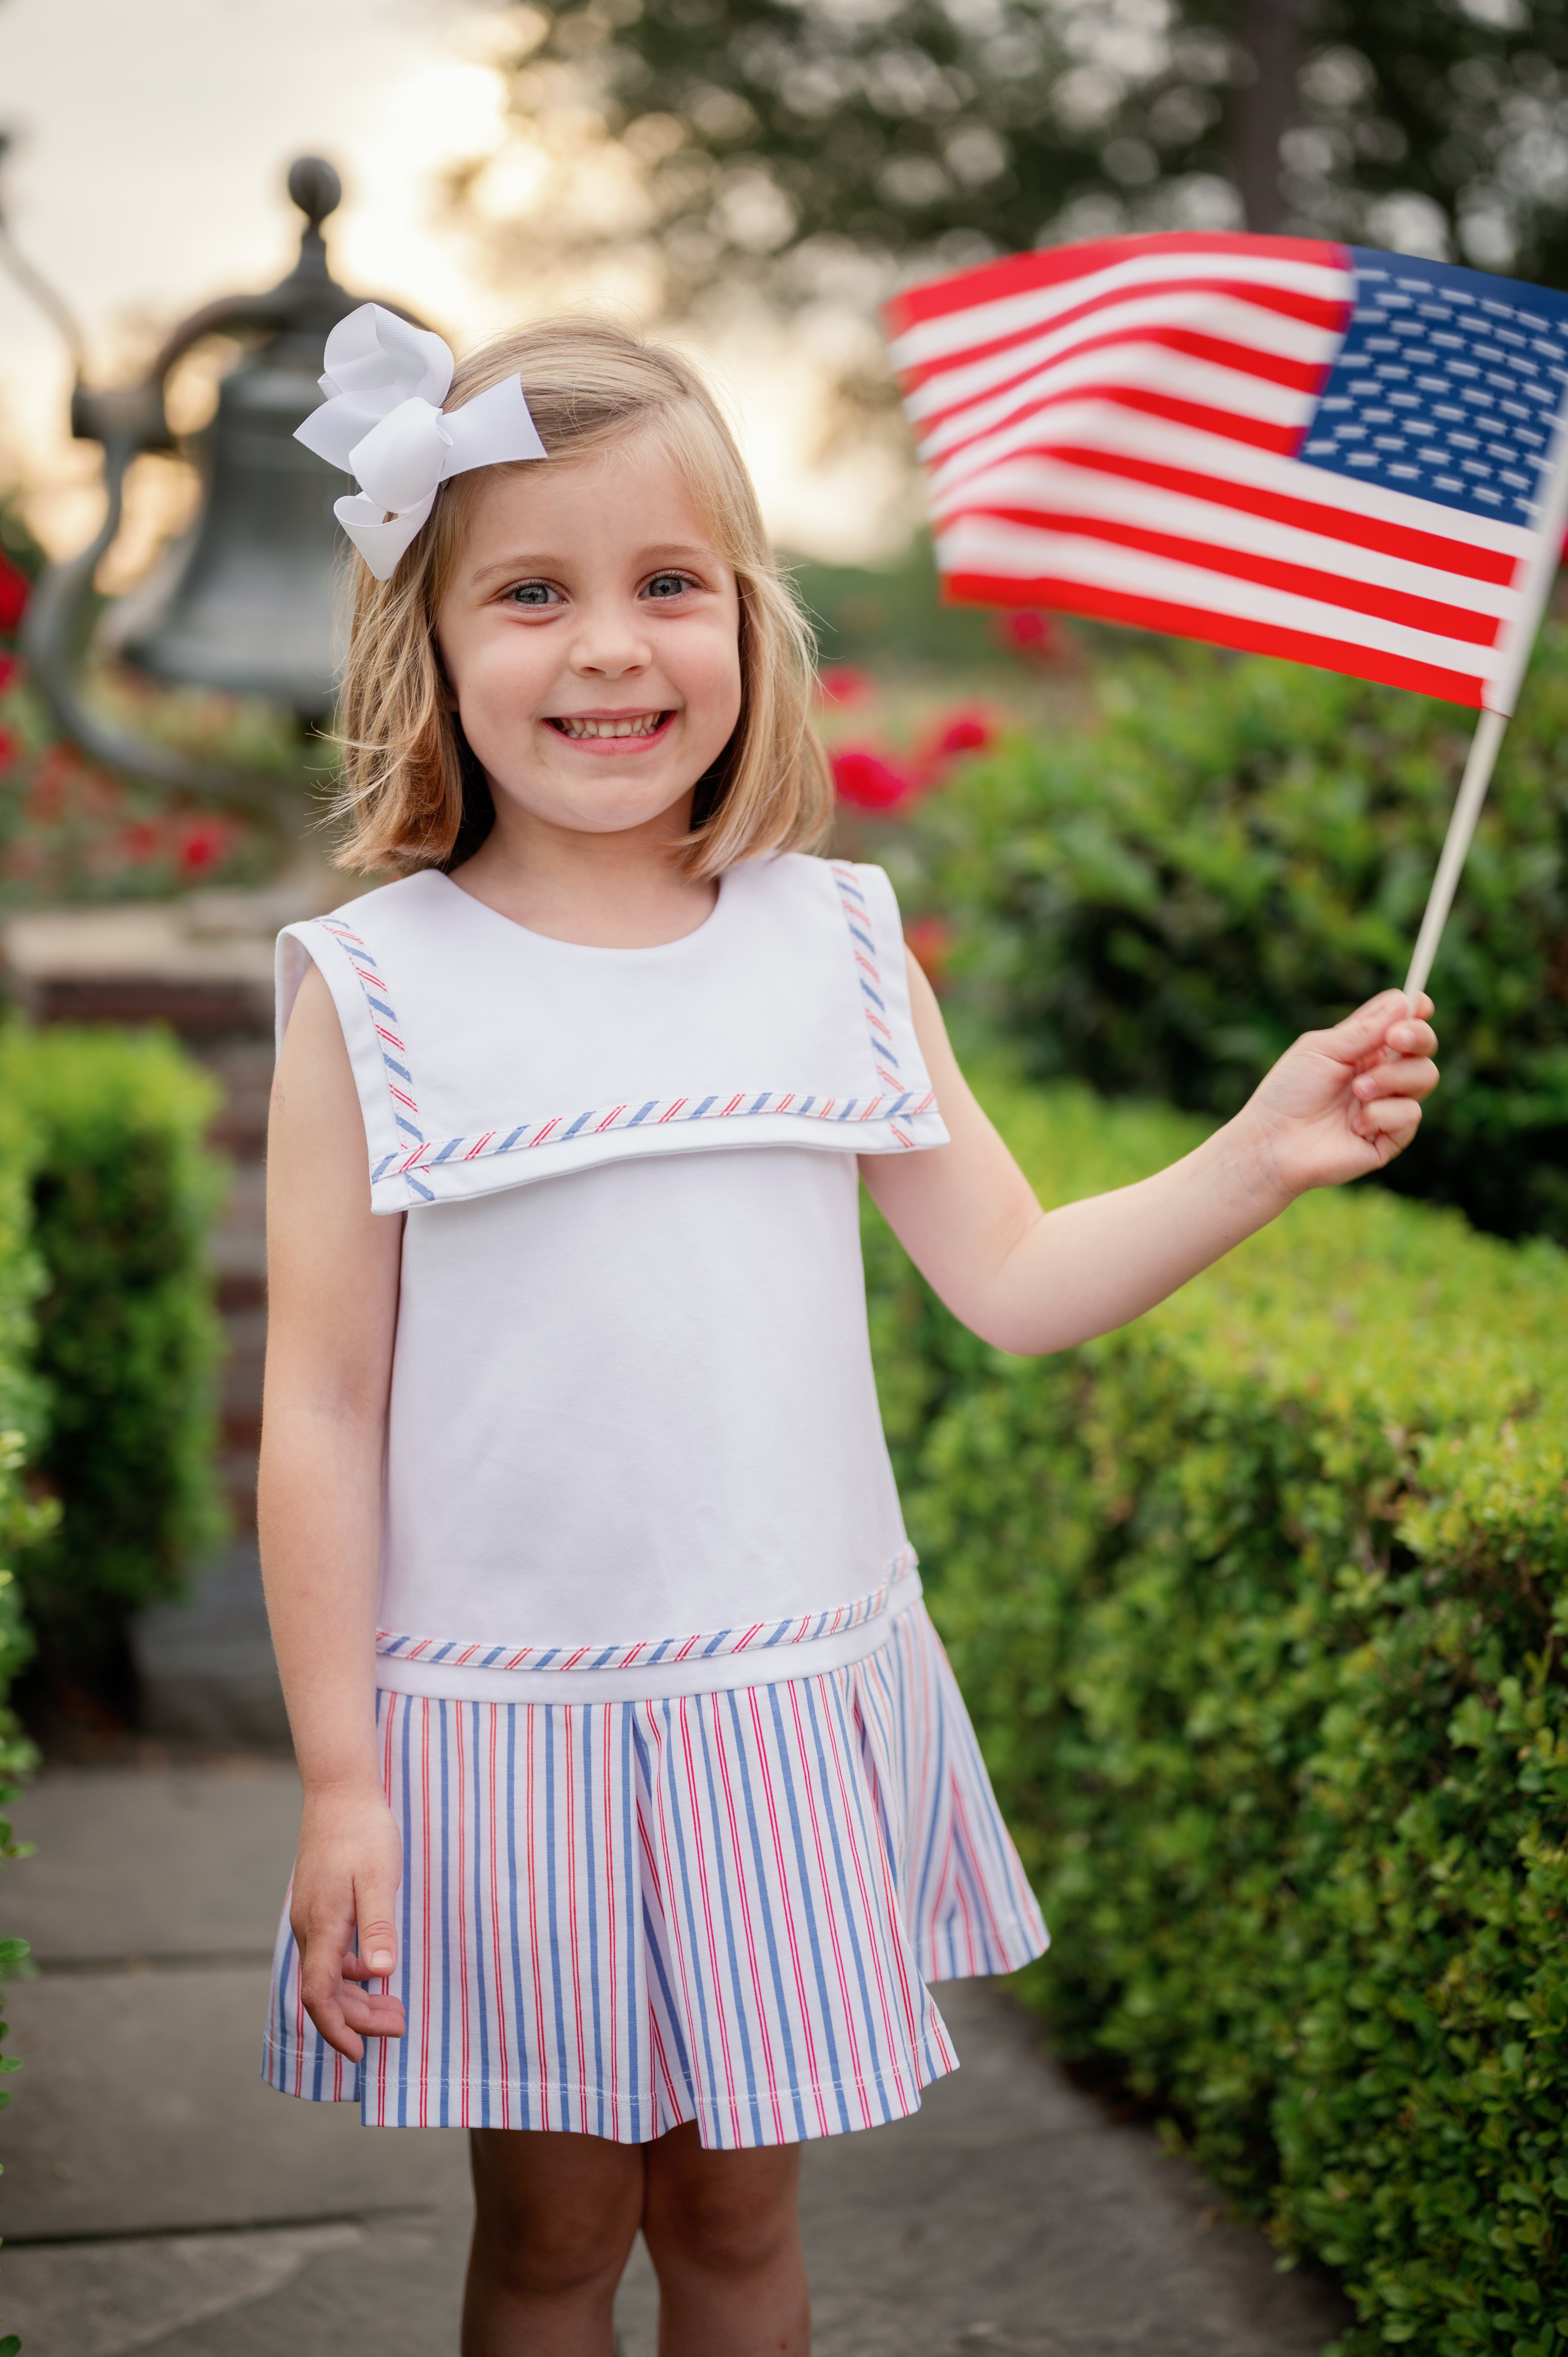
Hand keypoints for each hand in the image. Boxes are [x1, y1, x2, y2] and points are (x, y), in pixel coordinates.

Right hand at [290, 1783, 406, 2061]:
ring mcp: (312, 1918)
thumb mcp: (378, 1879)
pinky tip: (376, 1971)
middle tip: (399, 2027)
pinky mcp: (320, 1907)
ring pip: (328, 1975)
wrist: (340, 1792)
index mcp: (322, 1928)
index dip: (337, 2030)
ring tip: (394, 2008)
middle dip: (358, 2019)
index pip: (319, 1996)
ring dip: (358, 1998)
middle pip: (325, 1993)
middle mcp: (310, 1928)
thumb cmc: (363, 1833)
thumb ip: (379, 1926)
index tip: (360, 2054)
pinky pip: (330, 1955)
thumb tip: (381, 1973)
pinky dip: (352, 1973)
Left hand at [1234, 989, 1438, 1199]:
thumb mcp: (1321, 1050)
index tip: (1420, 1004)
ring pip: (1424, 1077)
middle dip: (1417, 1037)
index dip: (1415, 1011)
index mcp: (1363, 1048)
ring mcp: (1388, 1105)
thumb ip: (1363, 1029)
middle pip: (1424, 1047)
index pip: (1402, 1022)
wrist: (1273, 1143)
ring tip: (1357, 1091)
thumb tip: (1404, 1001)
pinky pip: (1411, 1114)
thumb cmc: (1288, 1093)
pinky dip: (1383, 1114)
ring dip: (1391, 1078)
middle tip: (1395, 1039)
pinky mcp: (1391, 1137)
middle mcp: (1381, 1073)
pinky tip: (1355, 1125)